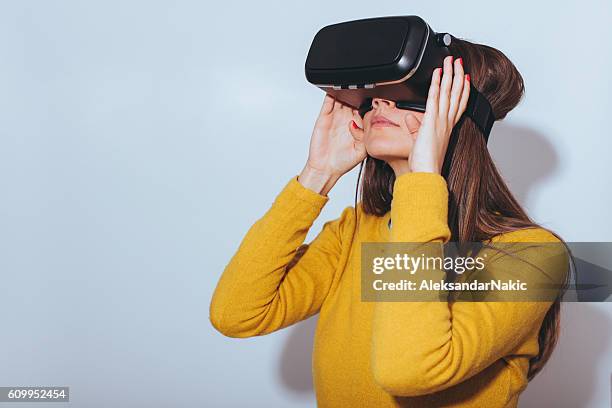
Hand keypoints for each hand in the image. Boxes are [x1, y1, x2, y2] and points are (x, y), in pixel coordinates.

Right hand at [299, 94, 366, 194]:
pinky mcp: (324, 117)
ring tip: (350, 86)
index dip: (370, 104)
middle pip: (353, 100)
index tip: (376, 99)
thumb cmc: (343, 162)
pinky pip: (328, 101)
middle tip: (364, 89)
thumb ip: (363, 137)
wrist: (325, 168)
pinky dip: (331, 94)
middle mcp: (347, 119)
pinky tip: (336, 89)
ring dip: (345, 91)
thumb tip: (356, 122)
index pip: (365, 109)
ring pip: (342, 98)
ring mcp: (335, 116)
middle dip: (358, 94)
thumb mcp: (361, 151)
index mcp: (358, 126)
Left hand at [406, 55, 469, 174]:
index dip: (463, 89)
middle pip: (456, 93)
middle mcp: (447, 121)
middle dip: (458, 75)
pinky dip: (436, 83)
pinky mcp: (431, 120)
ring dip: (450, 73)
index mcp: (447, 127)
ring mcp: (441, 120)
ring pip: (448, 91)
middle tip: (459, 61)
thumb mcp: (419, 142)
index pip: (458, 104)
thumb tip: (410, 119)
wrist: (427, 172)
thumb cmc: (425, 163)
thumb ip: (415, 129)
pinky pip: (434, 97)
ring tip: (452, 60)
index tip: (465, 78)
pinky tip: (438, 72)